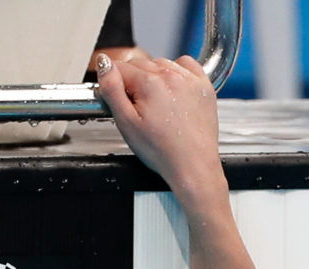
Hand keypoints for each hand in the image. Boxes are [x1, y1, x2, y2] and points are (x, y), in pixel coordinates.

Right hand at [95, 53, 222, 198]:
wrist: (193, 166)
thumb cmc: (162, 151)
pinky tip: (174, 90)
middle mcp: (172, 76)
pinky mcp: (204, 86)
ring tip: (157, 104)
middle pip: (140, 64)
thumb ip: (111, 88)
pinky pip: (186, 64)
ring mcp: (190, 80)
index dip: (115, 84)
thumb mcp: (126, 122)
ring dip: (154, 76)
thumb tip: (104, 64)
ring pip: (161, 63)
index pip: (120, 67)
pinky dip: (177, 71)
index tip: (121, 100)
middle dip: (134, 81)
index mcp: (150, 83)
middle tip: (139, 108)